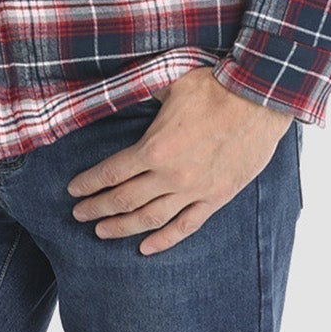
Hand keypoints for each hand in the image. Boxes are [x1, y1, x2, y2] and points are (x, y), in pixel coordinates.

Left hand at [65, 66, 294, 255]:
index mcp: (154, 147)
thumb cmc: (212, 87)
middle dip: (97, 209)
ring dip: (122, 228)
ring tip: (102, 232)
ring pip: (150, 219)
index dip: (89, 183)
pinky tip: (146, 248)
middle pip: (124, 200)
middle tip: (79, 215)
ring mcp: (193, 190)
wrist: (257, 100)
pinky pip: (185, 226)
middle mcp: (170, 175)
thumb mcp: (169, 83)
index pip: (111, 172)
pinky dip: (164, 240)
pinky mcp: (216, 198)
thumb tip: (124, 88)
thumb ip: (144, 94)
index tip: (73, 190)